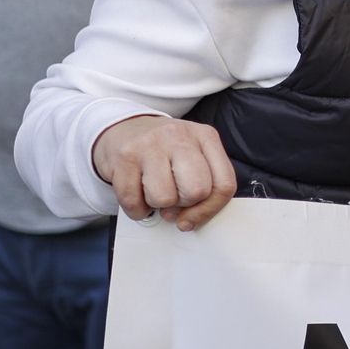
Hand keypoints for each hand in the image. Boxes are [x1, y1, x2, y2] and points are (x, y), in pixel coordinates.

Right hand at [92, 116, 236, 231]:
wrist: (125, 128)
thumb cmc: (165, 149)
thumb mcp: (194, 155)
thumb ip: (205, 183)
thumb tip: (191, 220)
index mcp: (205, 137)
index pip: (224, 184)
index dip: (210, 209)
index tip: (194, 216)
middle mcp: (180, 136)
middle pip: (197, 191)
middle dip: (184, 204)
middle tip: (173, 197)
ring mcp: (151, 144)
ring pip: (164, 199)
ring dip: (157, 205)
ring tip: (153, 190)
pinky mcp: (125, 156)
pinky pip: (133, 202)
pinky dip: (136, 208)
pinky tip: (137, 192)